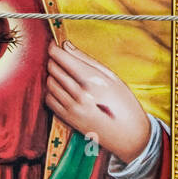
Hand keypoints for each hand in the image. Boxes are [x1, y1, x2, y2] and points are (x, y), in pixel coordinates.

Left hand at [46, 41, 151, 163]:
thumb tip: (67, 45)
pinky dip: (52, 91)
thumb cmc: (125, 103)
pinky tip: (63, 89)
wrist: (128, 135)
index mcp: (92, 80)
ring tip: (65, 73)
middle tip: (62, 58)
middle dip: (55, 60)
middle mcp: (79, 93)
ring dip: (53, 75)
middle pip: (54, 69)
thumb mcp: (112, 77)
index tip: (55, 44)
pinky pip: (49, 99)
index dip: (54, 48)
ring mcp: (71, 107)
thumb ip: (87, 60)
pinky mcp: (66, 118)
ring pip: (49, 83)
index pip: (62, 58)